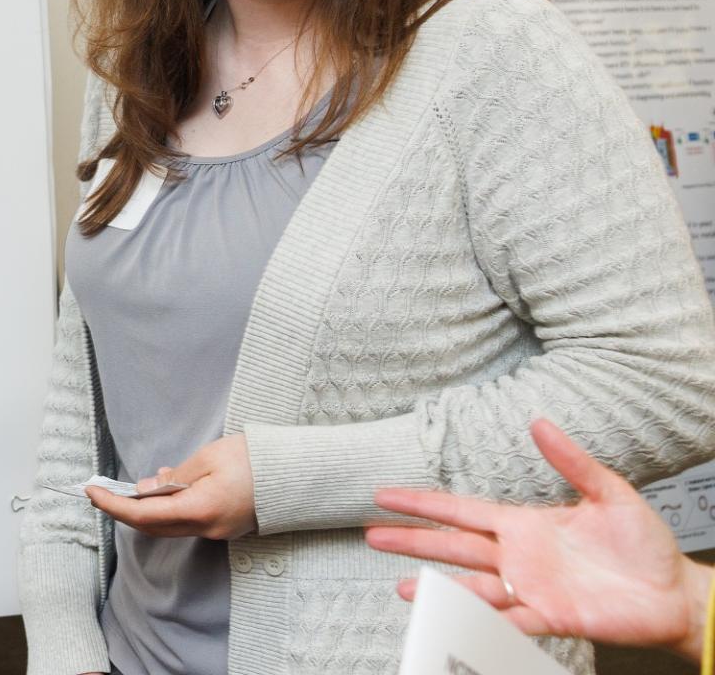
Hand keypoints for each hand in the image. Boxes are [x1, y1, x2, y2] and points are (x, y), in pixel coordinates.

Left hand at [84, 433, 255, 539]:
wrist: (296, 473)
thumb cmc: (254, 459)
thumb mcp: (208, 458)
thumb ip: (174, 478)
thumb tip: (145, 490)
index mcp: (200, 510)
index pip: (144, 516)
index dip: (114, 506)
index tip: (92, 492)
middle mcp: (207, 528)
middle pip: (154, 526)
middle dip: (124, 510)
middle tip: (102, 491)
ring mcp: (217, 531)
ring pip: (170, 525)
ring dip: (147, 508)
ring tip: (131, 485)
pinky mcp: (224, 526)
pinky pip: (187, 520)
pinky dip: (169, 507)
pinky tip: (165, 485)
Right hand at [367, 418, 711, 662]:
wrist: (674, 592)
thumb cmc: (644, 544)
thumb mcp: (610, 493)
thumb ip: (572, 461)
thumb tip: (539, 423)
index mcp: (524, 524)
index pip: (462, 510)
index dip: (423, 503)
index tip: (384, 495)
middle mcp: (517, 557)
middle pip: (453, 547)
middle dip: (412, 541)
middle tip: (371, 535)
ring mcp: (530, 590)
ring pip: (471, 587)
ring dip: (437, 588)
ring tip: (403, 587)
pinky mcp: (551, 618)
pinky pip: (509, 621)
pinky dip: (482, 621)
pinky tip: (456, 619)